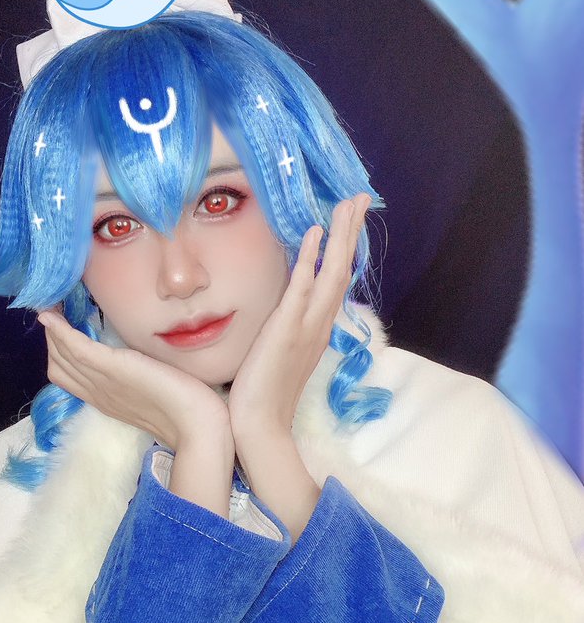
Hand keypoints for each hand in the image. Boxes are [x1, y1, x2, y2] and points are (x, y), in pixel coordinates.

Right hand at [36, 310, 230, 450]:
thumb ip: (137, 376)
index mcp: (106, 399)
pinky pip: (77, 349)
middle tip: (54, 308)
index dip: (59, 351)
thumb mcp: (153, 389)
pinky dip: (60, 332)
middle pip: (58, 365)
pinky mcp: (112, 369)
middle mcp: (98, 393)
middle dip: (52, 337)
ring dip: (53, 329)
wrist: (197, 425)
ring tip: (51, 304)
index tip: (61, 326)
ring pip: (61, 356)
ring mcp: (102, 382)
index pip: (66, 376)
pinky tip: (51, 315)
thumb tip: (135, 358)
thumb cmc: (185, 407)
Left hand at [227, 194, 370, 440]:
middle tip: (361, 198)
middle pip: (343, 268)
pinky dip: (309, 258)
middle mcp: (320, 323)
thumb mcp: (284, 354)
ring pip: (331, 272)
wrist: (261, 425)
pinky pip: (301, 287)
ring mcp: (307, 325)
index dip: (346, 247)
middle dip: (352, 231)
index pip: (337, 279)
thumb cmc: (266, 393)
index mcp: (319, 328)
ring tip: (346, 204)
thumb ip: (292, 330)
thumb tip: (293, 310)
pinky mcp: (287, 328)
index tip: (351, 219)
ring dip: (340, 235)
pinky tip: (313, 233)